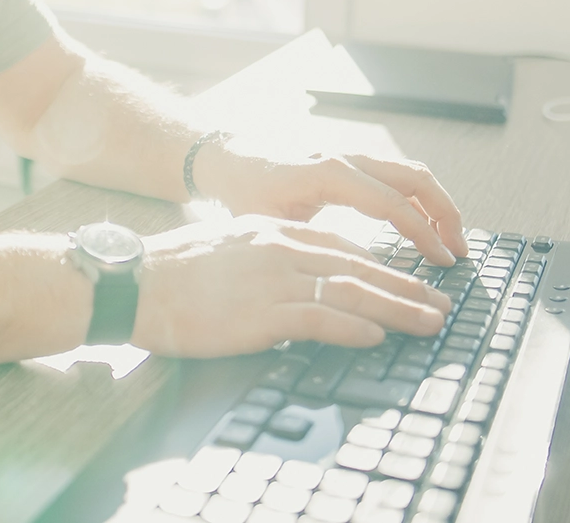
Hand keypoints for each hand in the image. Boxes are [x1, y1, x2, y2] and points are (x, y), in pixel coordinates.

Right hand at [130, 216, 451, 357]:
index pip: (341, 246)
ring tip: (429, 322)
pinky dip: (354, 328)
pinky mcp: (262, 312)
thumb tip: (291, 281)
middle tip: (439, 303)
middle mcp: (280, 248)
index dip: (380, 265)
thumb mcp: (226, 249)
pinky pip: (321, 319)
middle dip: (404, 285)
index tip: (405, 280)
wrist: (131, 280)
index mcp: (272, 232)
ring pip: (352, 291)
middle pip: (359, 266)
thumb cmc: (170, 272)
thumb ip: (263, 258)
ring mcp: (273, 279)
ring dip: (398, 308)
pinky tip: (378, 337)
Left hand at [193, 141, 468, 265]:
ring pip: (410, 173)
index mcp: (329, 172)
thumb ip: (308, 246)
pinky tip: (423, 227)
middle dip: (445, 214)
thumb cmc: (241, 192)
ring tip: (450, 241)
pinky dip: (418, 198)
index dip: (425, 234)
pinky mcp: (350, 163)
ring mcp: (350, 156)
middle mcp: (346, 158)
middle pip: (415, 178)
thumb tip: (347, 278)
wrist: (225, 160)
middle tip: (460, 251)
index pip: (394, 203)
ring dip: (436, 204)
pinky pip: (396, 175)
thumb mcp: (269, 225)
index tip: (444, 261)